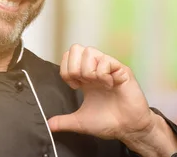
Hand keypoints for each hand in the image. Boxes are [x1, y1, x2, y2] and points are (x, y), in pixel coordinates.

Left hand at [47, 44, 176, 156]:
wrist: (128, 128)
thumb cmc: (109, 122)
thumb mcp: (80, 122)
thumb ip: (64, 122)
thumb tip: (48, 125)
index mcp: (85, 77)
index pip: (67, 58)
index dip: (66, 71)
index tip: (75, 87)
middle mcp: (96, 69)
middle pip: (76, 49)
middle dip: (74, 67)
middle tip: (82, 83)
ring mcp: (109, 68)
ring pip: (89, 51)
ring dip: (88, 70)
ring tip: (96, 83)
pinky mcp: (121, 70)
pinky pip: (106, 61)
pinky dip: (103, 74)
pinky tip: (108, 85)